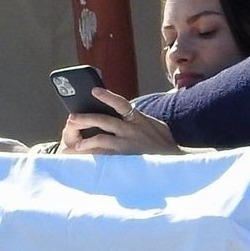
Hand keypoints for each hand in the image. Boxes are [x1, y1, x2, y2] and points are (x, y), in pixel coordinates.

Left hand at [58, 87, 179, 155]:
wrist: (177, 160)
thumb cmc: (164, 142)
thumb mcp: (154, 125)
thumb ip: (137, 119)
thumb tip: (122, 111)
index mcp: (139, 119)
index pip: (121, 103)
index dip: (107, 96)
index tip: (94, 90)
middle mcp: (133, 130)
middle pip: (105, 121)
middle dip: (87, 118)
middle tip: (72, 117)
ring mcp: (129, 145)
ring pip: (103, 139)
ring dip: (86, 141)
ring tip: (75, 144)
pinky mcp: (127, 159)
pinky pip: (107, 157)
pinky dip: (94, 157)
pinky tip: (86, 158)